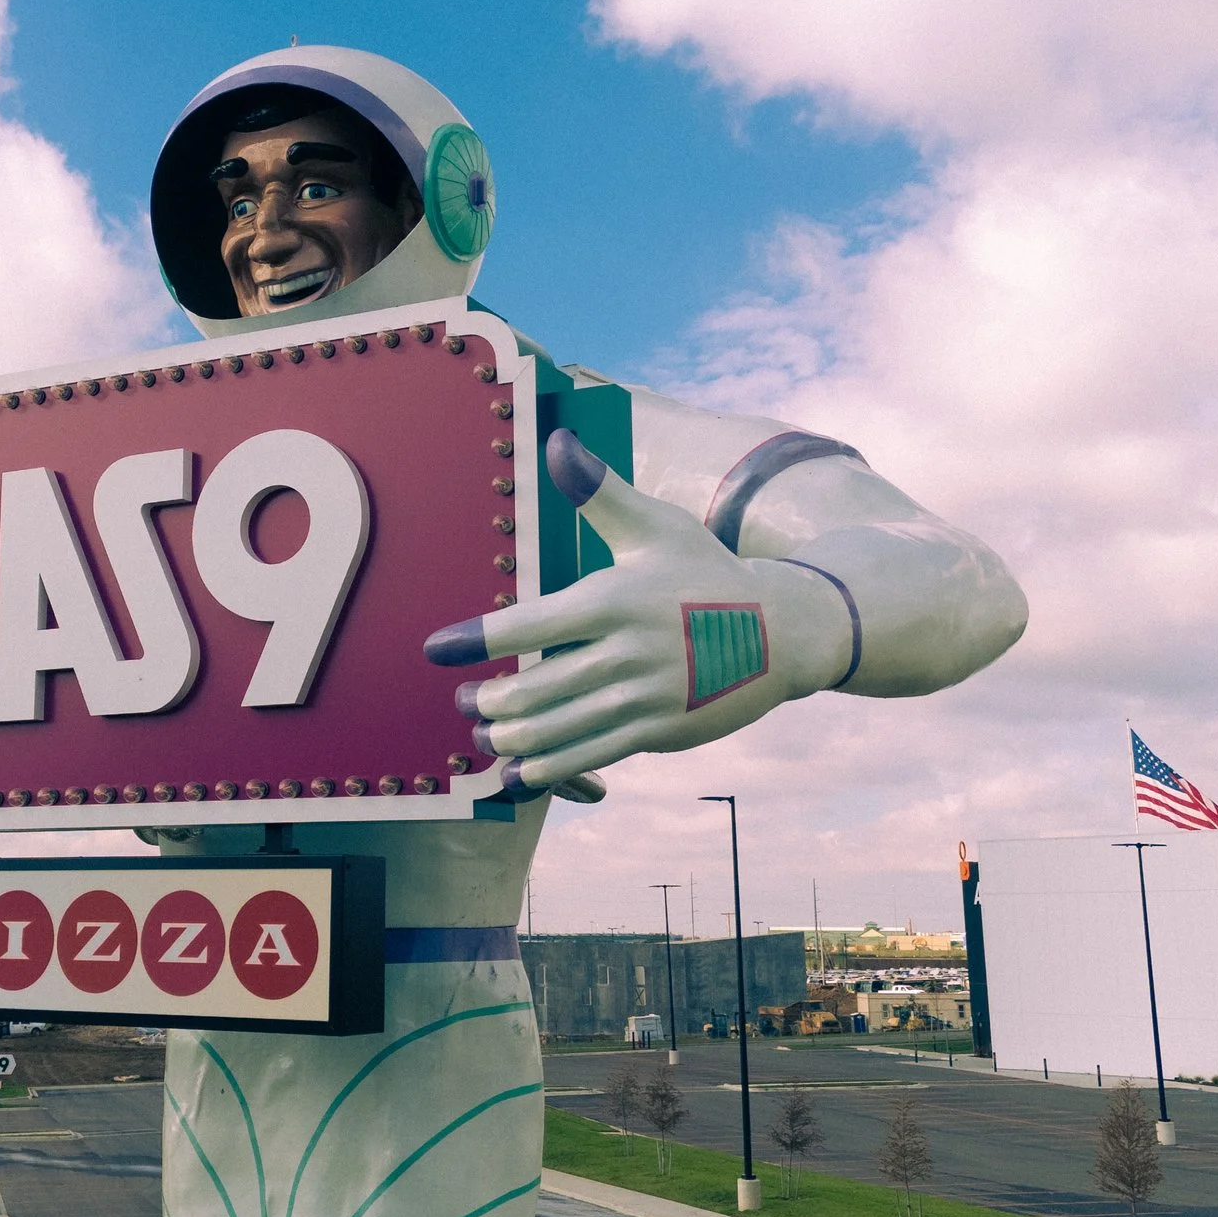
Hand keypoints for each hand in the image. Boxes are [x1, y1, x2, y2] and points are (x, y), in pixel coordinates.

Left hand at [425, 431, 850, 790]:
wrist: (781, 631)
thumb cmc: (705, 571)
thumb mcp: (656, 528)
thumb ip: (601, 492)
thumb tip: (559, 442)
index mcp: (615, 599)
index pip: (527, 625)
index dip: (474, 640)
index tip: (436, 648)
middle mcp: (627, 652)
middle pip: (533, 688)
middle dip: (486, 698)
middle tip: (462, 697)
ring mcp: (644, 697)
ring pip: (556, 730)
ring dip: (508, 736)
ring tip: (484, 732)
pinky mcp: (659, 731)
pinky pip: (589, 756)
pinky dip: (546, 769)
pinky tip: (516, 774)